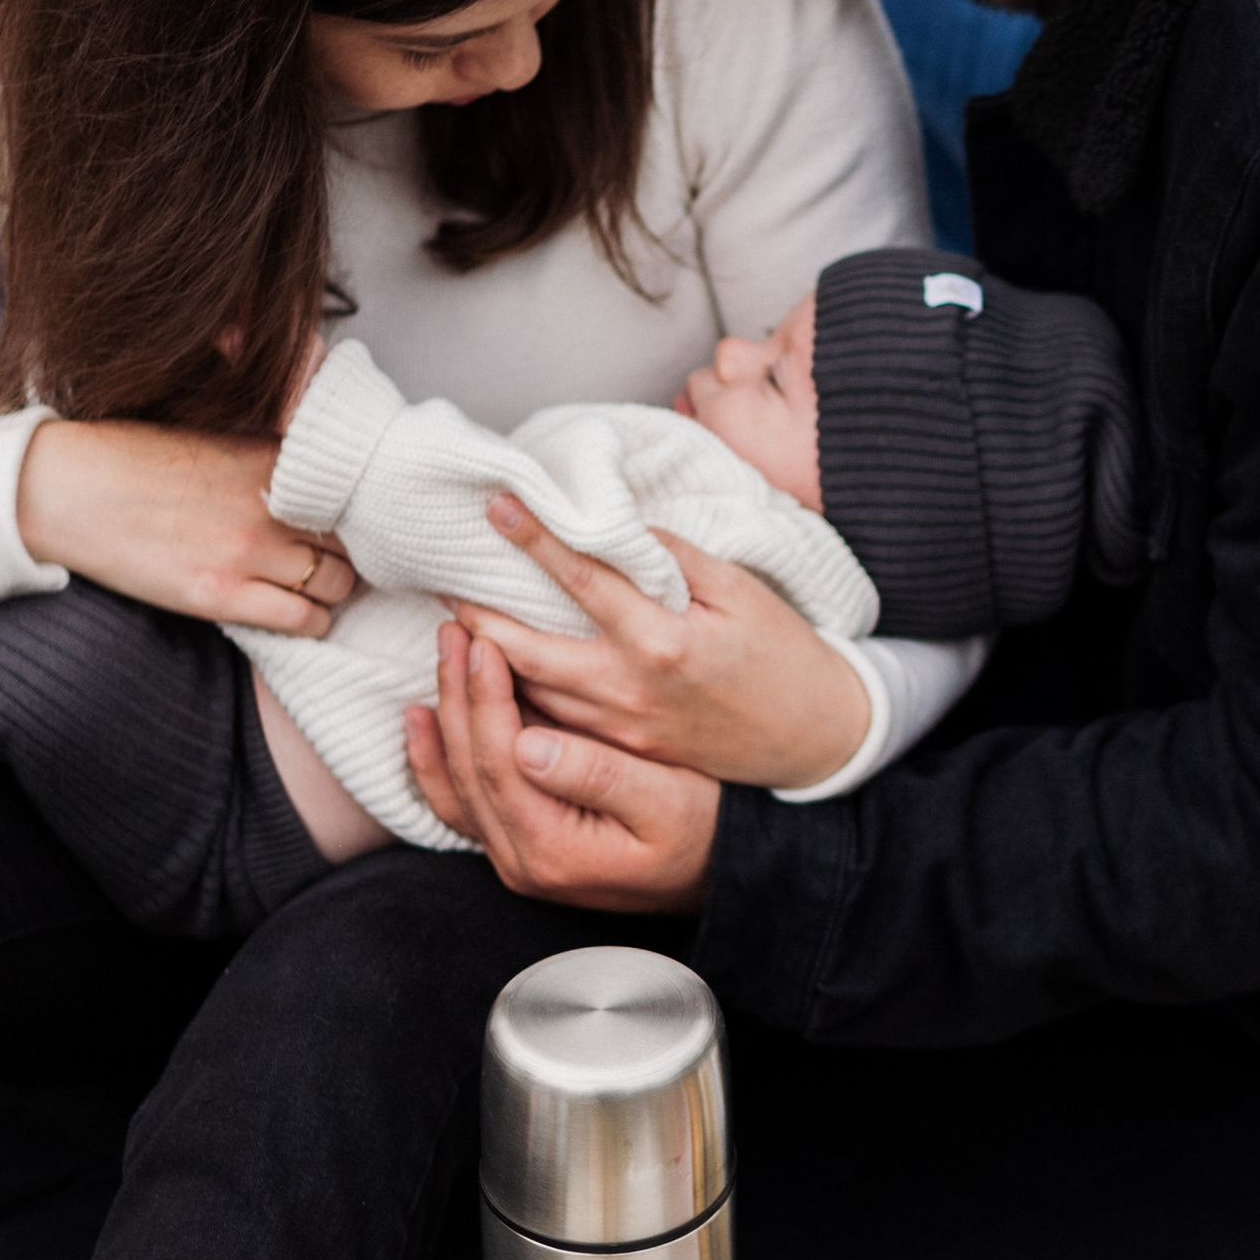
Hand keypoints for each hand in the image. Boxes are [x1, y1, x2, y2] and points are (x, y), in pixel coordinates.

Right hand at [17, 418, 354, 635]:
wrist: (69, 488)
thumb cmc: (137, 462)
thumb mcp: (218, 442)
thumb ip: (272, 460)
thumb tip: (320, 479)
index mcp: (271, 459)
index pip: (353, 493)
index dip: (363, 515)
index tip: (360, 527)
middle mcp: (270, 504)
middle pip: (355, 541)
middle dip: (356, 555)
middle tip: (342, 564)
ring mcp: (246, 551)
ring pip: (338, 585)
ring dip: (335, 592)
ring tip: (319, 591)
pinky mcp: (220, 594)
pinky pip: (302, 620)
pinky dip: (312, 623)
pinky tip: (299, 617)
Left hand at [408, 624, 720, 909]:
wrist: (727, 873)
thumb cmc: (709, 830)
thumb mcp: (670, 801)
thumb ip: (598, 775)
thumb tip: (528, 744)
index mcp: (554, 850)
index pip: (498, 762)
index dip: (485, 698)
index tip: (484, 641)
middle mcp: (522, 863)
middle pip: (468, 769)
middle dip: (457, 695)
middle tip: (454, 632)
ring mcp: (516, 860)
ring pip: (457, 783)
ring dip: (445, 716)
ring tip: (442, 657)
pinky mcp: (522, 848)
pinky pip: (462, 802)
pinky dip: (435, 759)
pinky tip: (420, 719)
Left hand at [450, 502, 869, 790]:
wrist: (816, 738)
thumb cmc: (784, 655)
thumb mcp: (740, 591)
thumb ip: (673, 559)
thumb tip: (617, 525)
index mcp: (663, 640)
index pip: (581, 579)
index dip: (534, 539)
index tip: (495, 506)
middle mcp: (631, 689)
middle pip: (529, 652)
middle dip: (479, 617)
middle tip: (443, 582)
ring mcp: (624, 729)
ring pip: (534, 694)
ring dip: (490, 661)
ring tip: (459, 625)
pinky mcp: (627, 754)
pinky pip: (557, 725)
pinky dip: (522, 699)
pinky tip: (499, 677)